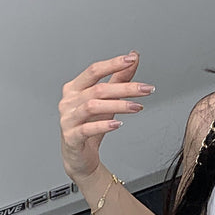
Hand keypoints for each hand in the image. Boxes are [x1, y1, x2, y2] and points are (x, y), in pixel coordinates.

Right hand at [58, 51, 155, 181]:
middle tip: (146, 89)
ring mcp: (68, 119)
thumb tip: (133, 57)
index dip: (113, 64)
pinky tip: (118, 124)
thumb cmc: (90, 125)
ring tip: (137, 107)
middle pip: (98, 89)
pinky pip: (87, 129)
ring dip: (118, 105)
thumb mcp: (107, 101)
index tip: (132, 59)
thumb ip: (118, 79)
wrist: (79, 156)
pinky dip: (104, 125)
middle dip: (125, 88)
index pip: (94, 70)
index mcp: (74, 88)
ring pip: (93, 106)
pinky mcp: (71, 137)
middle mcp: (68, 101)